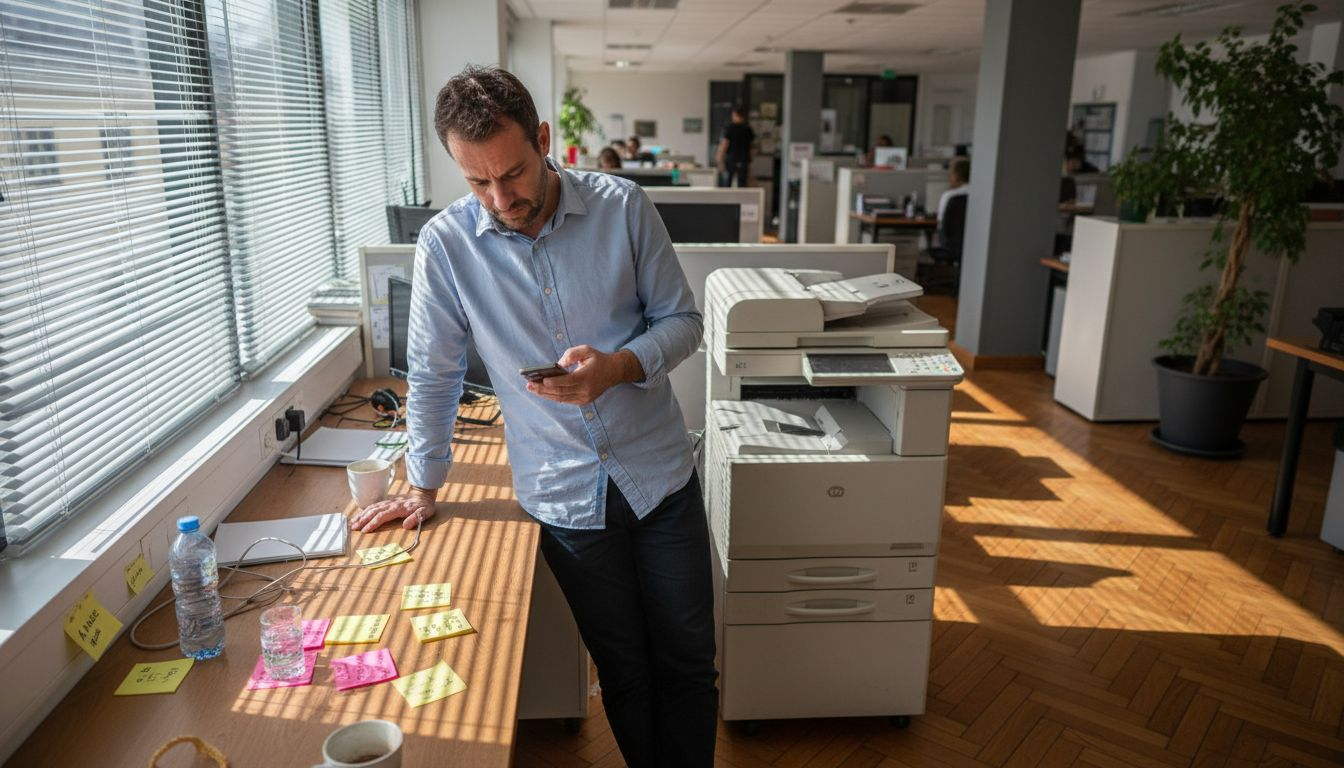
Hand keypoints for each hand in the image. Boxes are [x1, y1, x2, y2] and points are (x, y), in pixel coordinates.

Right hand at [349, 488, 436, 532]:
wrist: (423, 495)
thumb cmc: (424, 506)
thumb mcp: (425, 513)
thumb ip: (416, 518)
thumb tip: (406, 525)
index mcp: (398, 508)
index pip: (383, 515)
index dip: (373, 523)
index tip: (365, 530)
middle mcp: (390, 504)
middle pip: (373, 511)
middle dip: (362, 520)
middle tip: (353, 528)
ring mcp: (387, 502)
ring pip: (371, 508)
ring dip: (361, 515)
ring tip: (352, 523)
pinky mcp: (386, 503)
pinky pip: (373, 506)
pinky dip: (364, 511)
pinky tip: (358, 517)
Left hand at [526, 346, 641, 405]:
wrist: (614, 371)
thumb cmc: (598, 359)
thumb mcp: (586, 350)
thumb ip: (571, 355)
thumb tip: (558, 364)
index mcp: (586, 377)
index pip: (567, 382)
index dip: (553, 382)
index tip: (541, 380)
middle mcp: (585, 390)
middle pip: (560, 392)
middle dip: (543, 389)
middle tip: (529, 385)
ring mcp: (584, 398)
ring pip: (561, 398)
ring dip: (545, 394)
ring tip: (532, 389)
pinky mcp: (583, 401)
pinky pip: (565, 400)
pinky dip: (553, 396)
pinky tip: (543, 392)